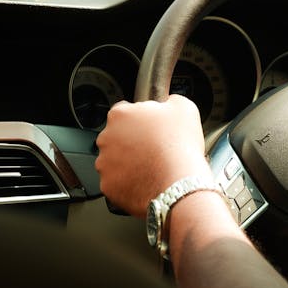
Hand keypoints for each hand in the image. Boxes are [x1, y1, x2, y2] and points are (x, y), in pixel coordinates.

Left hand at [94, 94, 212, 218]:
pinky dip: (127, 183)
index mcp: (121, 115)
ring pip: (114, 161)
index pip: (123, 111)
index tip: (149, 128)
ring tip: (150, 167)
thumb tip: (168, 103)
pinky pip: (116, 183)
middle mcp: (106, 137)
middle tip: (152, 149)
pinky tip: (144, 181)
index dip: (139, 120)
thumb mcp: (183, 107)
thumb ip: (169, 101)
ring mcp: (104, 163)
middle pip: (116, 137)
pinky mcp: (107, 186)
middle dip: (131, 142)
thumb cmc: (179, 146)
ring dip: (128, 163)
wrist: (178, 183)